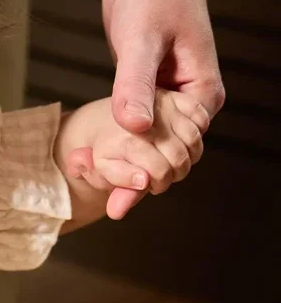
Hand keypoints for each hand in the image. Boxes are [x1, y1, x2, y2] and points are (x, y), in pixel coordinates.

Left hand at [63, 90, 209, 219]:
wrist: (104, 117)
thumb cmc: (104, 147)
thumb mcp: (101, 168)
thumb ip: (114, 187)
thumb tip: (117, 209)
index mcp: (126, 139)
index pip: (160, 173)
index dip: (156, 184)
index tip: (146, 182)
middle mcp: (146, 118)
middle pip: (180, 159)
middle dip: (172, 173)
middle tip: (159, 173)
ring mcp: (163, 103)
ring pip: (194, 141)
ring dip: (188, 155)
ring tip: (168, 156)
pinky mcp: (177, 92)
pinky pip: (201, 119)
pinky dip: (196, 131)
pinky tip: (180, 137)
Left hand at [102, 0, 223, 217]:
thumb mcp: (142, 39)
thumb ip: (135, 84)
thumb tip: (132, 128)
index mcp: (202, 94)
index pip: (181, 150)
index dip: (153, 176)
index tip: (124, 197)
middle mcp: (189, 101)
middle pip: (166, 155)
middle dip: (135, 177)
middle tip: (105, 200)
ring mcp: (167, 97)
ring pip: (146, 145)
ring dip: (120, 164)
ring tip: (86, 176)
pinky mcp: (145, 91)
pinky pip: (132, 128)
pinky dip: (113, 144)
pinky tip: (87, 158)